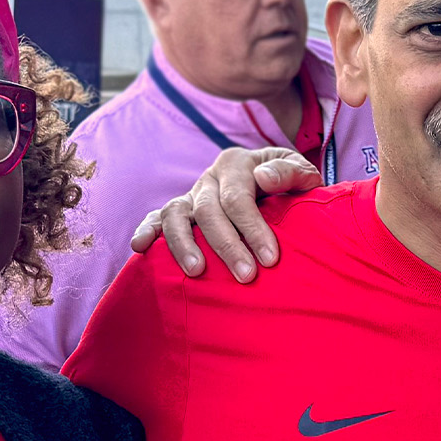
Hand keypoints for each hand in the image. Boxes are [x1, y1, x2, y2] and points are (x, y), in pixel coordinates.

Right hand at [130, 147, 320, 280]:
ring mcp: (191, 196)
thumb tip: (263, 178)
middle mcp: (209, 178)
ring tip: (197, 272)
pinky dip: (146, 230)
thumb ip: (290, 172)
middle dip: (227, 245)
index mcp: (236, 164)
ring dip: (184, 244)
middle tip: (246, 276)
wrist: (274, 188)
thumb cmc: (290, 187)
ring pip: (176, 214)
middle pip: (209, 211)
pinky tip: (139, 248)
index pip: (238, 197)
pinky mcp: (179, 212)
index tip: (270, 259)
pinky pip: (156, 219)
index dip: (253, 228)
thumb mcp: (301, 174)